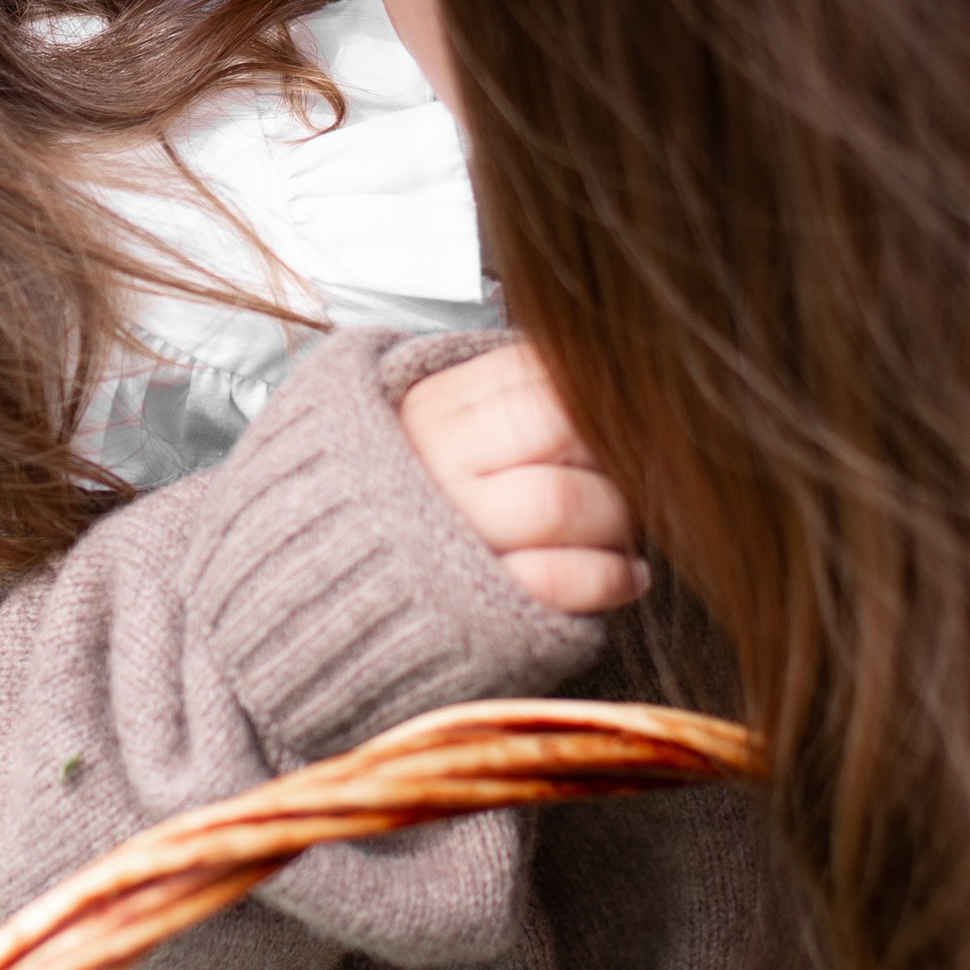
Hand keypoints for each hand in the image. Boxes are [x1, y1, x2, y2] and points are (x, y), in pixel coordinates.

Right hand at [396, 341, 648, 614]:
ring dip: (616, 517)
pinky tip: (625, 575)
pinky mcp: (479, 599)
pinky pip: (561, 577)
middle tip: (620, 473)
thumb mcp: (437, 431)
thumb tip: (592, 383)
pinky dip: (612, 575)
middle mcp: (437, 461)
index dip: (592, 395)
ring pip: (563, 500)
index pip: (538, 370)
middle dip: (611, 452)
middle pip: (561, 428)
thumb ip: (502, 402)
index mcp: (432, 409)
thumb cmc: (418, 505)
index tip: (606, 421)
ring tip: (617, 526)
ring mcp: (455, 530)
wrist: (344, 591)